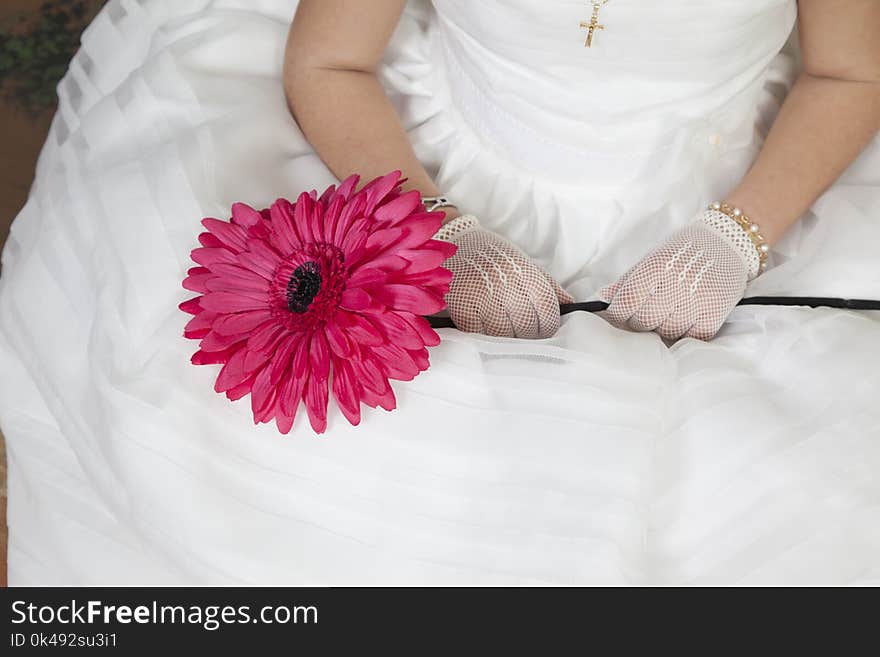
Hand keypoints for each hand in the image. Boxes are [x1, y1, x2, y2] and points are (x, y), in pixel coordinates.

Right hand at [436, 215, 573, 337]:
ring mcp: (481, 296)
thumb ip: (547, 284)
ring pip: (503, 335)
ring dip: (507, 340)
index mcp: (524, 272)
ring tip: (506, 336)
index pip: (547, 310)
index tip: (545, 332)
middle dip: (529, 336)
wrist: (452, 239)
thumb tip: (569, 304)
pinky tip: (485, 331)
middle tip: (524, 336)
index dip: (549, 326)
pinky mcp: (460, 306)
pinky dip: (483, 337)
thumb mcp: (523, 262)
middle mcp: (505, 283)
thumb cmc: (492, 254)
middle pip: (527, 326)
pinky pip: (478, 334)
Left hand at [599, 219, 752, 340]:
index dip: (617, 314)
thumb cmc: (683, 251)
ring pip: (667, 332)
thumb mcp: (652, 258)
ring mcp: (700, 298)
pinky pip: (693, 337)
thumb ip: (628, 281)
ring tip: (666, 315)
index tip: (617, 316)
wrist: (728, 240)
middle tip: (643, 315)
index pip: (627, 300)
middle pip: (645, 320)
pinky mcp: (717, 312)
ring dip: (661, 329)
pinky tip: (684, 321)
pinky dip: (685, 334)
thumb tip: (603, 299)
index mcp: (658, 265)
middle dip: (638, 322)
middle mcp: (679, 282)